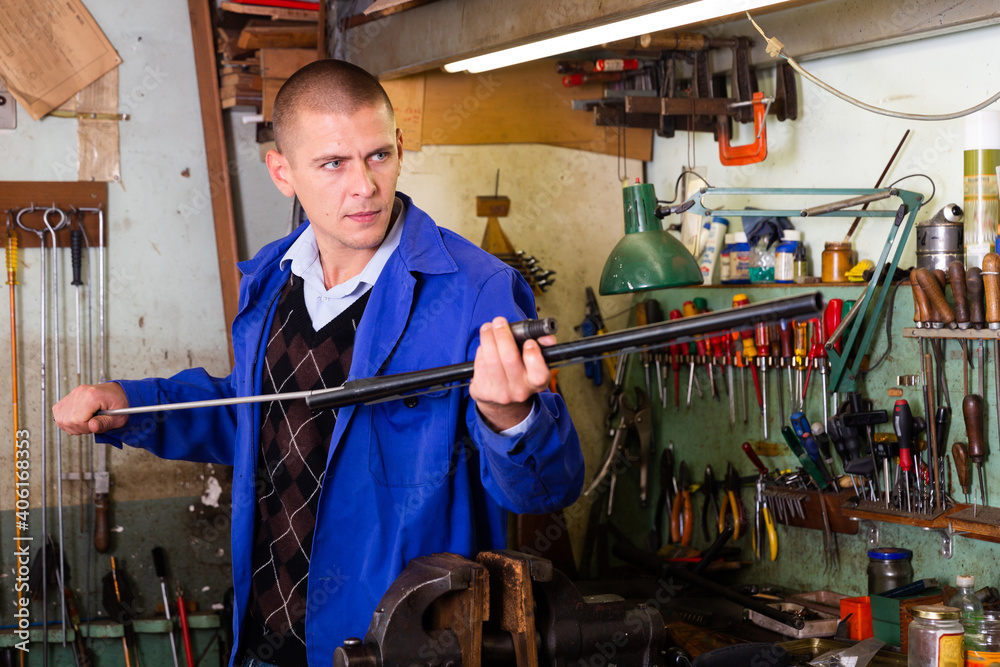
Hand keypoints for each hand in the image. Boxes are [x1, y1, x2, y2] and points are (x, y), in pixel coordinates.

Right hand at [53, 383, 128, 434]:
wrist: (120, 393)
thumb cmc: (121, 404)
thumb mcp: (119, 418)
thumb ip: (104, 423)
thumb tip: (92, 427)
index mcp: (93, 395)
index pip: (77, 419)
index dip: (86, 428)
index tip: (95, 425)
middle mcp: (80, 392)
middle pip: (66, 419)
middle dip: (79, 428)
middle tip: (91, 425)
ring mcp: (74, 393)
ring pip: (60, 417)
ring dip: (71, 425)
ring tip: (86, 422)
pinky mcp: (70, 396)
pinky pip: (58, 411)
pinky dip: (66, 419)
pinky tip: (78, 419)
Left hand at [469, 316, 554, 431]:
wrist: (503, 402)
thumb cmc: (520, 374)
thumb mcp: (535, 364)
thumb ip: (543, 347)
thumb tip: (547, 337)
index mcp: (537, 383)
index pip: (538, 372)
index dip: (533, 355)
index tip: (528, 341)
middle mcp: (519, 390)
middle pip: (509, 359)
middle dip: (503, 335)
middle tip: (499, 321)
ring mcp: (500, 393)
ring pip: (491, 360)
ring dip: (487, 339)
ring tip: (488, 328)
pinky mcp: (483, 392)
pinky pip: (480, 365)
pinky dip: (481, 351)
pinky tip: (484, 346)